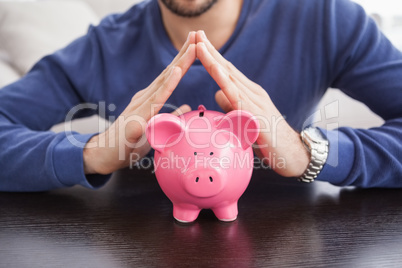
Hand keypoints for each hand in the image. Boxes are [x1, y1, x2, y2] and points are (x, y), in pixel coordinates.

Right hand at [83, 32, 195, 174]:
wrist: (103, 155)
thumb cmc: (128, 142)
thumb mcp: (154, 128)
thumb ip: (171, 116)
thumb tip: (188, 107)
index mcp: (150, 100)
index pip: (170, 77)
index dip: (183, 61)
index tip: (197, 46)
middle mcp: (144, 99)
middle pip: (167, 74)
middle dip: (183, 54)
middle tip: (197, 35)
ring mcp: (139, 107)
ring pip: (162, 83)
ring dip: (179, 65)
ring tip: (192, 48)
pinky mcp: (136, 121)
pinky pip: (154, 103)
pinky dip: (165, 88)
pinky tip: (175, 74)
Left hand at [195, 31, 308, 176]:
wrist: (294, 153)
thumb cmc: (268, 138)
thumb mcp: (245, 119)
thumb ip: (232, 106)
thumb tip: (217, 94)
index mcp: (248, 94)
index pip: (227, 71)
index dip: (212, 56)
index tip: (198, 42)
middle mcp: (252, 93)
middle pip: (227, 68)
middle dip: (210, 51)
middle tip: (196, 33)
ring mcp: (255, 102)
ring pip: (230, 78)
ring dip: (214, 61)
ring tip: (200, 46)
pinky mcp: (256, 115)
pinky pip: (238, 97)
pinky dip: (226, 83)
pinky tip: (217, 73)